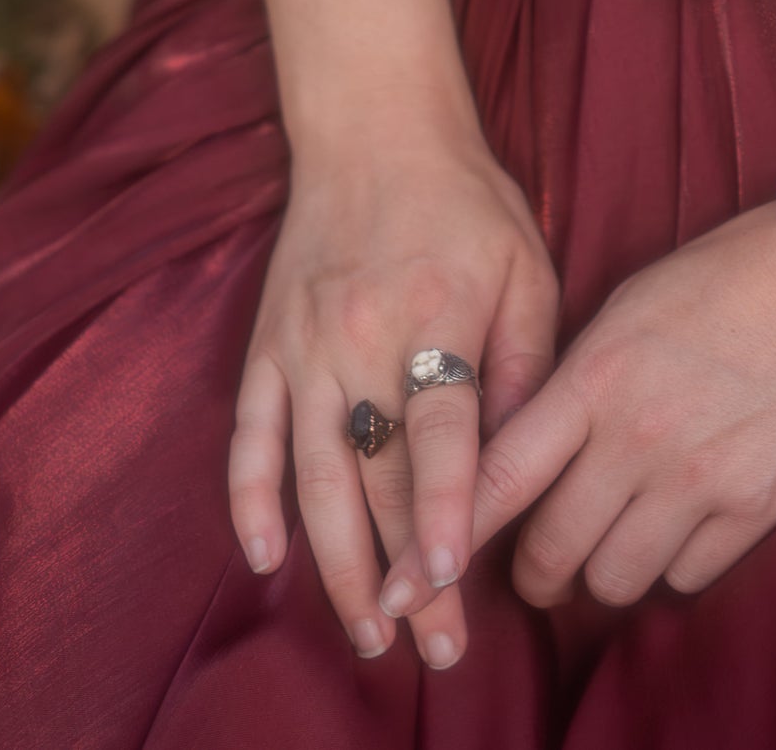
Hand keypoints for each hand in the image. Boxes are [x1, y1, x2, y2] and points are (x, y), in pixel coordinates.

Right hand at [229, 119, 558, 666]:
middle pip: (381, 476)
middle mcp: (362, 338)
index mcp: (436, 313)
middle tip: (433, 646)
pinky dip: (251, 500)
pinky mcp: (265, 347)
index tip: (449, 578)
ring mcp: (304, 347)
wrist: (374, 130)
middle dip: (405, 571)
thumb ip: (524, 360)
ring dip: (337, 562)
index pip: (441, 432)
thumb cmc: (467, 202)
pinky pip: (249, 437)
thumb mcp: (526, 264)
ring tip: (368, 630)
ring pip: (314, 475)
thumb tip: (521, 454)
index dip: (445, 509)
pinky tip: (267, 558)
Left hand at [377, 196, 775, 618]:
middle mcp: (638, 440)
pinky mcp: (754, 508)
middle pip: (549, 553)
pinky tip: (681, 519)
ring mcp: (698, 481)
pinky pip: (685, 577)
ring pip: (613, 579)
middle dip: (534, 568)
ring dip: (603, 567)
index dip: (444, 538)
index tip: (408, 578)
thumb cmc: (735, 269)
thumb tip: (524, 441)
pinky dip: (672, 562)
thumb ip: (572, 378)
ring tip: (615, 533)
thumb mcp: (630, 303)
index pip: (496, 480)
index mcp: (596, 377)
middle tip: (539, 555)